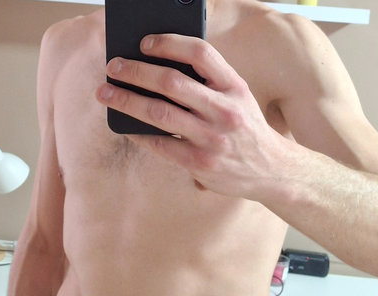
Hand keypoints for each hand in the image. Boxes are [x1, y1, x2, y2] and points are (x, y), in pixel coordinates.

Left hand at [95, 33, 284, 198]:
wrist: (271, 170)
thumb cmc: (245, 129)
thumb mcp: (238, 98)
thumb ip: (210, 83)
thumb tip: (161, 68)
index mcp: (234, 86)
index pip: (200, 53)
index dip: (169, 43)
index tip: (144, 42)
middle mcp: (224, 110)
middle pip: (171, 82)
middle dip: (136, 72)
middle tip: (113, 67)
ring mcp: (211, 139)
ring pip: (159, 114)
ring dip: (127, 101)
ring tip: (106, 93)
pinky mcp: (199, 164)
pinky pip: (160, 145)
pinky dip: (138, 133)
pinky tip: (125, 125)